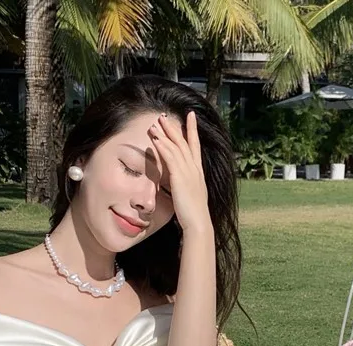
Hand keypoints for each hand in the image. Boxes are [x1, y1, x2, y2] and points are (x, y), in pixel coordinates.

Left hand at [148, 111, 210, 234]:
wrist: (198, 223)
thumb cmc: (193, 215)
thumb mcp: (190, 197)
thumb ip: (185, 187)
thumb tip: (180, 186)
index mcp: (198, 173)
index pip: (195, 146)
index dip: (192, 130)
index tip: (190, 116)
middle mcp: (195, 169)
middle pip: (184, 142)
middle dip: (175, 128)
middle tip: (164, 115)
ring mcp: (188, 172)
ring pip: (176, 146)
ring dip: (165, 134)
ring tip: (155, 124)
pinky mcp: (180, 177)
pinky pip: (170, 157)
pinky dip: (163, 146)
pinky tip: (155, 139)